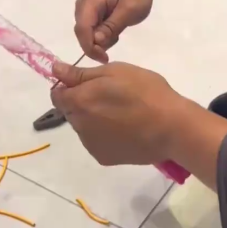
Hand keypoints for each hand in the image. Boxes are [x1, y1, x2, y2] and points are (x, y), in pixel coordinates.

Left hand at [50, 60, 190, 165]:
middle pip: (71, 111)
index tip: (91, 83)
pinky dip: (105, 135)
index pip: (57, 94)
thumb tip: (55, 69)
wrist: (172, 127)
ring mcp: (91, 145)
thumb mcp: (115, 71)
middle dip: (83, 103)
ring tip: (122, 114)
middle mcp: (79, 125)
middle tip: (112, 97)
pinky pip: (97, 142)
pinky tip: (126, 130)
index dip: (70, 87)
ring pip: (84, 128)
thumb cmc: (146, 92)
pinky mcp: (104, 158)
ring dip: (94, 120)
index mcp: (79, 101)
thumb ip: (81, 74)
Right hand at [73, 0, 154, 62]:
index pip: (82, 29)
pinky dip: (101, 35)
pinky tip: (114, 30)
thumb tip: (96, 40)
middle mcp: (83, 5)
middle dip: (96, 44)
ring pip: (85, 34)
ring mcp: (84, 9)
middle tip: (116, 40)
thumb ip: (112, 26)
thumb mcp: (130, 10)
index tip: (104, 57)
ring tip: (117, 32)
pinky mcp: (89, 14)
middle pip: (82, 33)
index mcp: (91, 1)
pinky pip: (90, 31)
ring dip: (100, 40)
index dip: (90, 46)